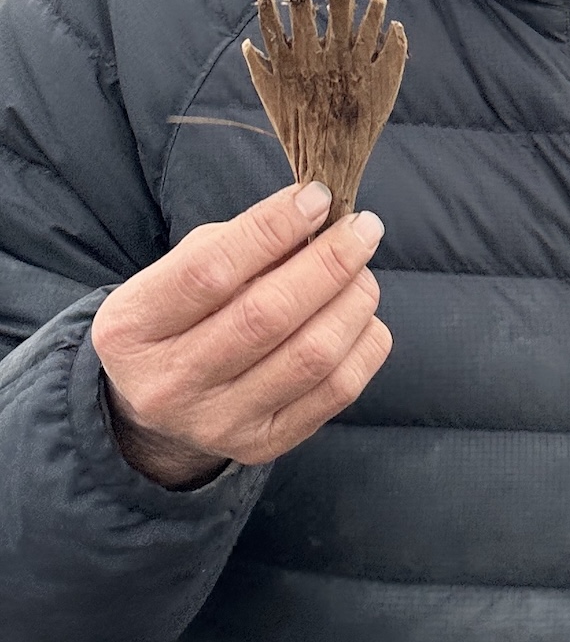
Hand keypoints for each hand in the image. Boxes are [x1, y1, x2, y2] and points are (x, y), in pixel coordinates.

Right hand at [91, 182, 390, 487]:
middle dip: (329, 262)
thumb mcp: (178, 273)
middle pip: (267, 315)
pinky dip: (363, 344)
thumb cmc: (178, 317)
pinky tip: (361, 317)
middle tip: (362, 228)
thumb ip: (237, 244)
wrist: (154, 406)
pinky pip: (336, 391)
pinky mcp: (262, 444)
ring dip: (353, 301)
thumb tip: (318, 215)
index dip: (272, 228)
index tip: (317, 198)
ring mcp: (218, 422)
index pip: (210, 271)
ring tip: (362, 272)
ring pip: (311, 355)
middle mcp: (170, 383)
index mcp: (133, 327)